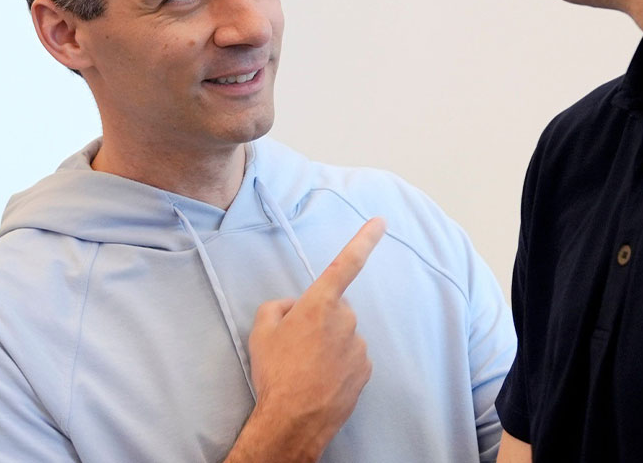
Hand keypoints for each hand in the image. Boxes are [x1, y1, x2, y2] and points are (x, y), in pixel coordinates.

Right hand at [234, 218, 385, 462]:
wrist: (293, 419)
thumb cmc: (276, 372)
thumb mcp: (261, 330)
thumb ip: (278, 306)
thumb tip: (292, 307)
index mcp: (320, 304)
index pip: (346, 264)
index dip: (364, 240)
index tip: (381, 222)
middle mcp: (345, 320)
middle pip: (335, 308)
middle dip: (320, 318)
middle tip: (296, 342)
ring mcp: (358, 346)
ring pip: (343, 335)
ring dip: (328, 343)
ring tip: (304, 366)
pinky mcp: (365, 369)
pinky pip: (351, 357)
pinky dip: (338, 364)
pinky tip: (320, 378)